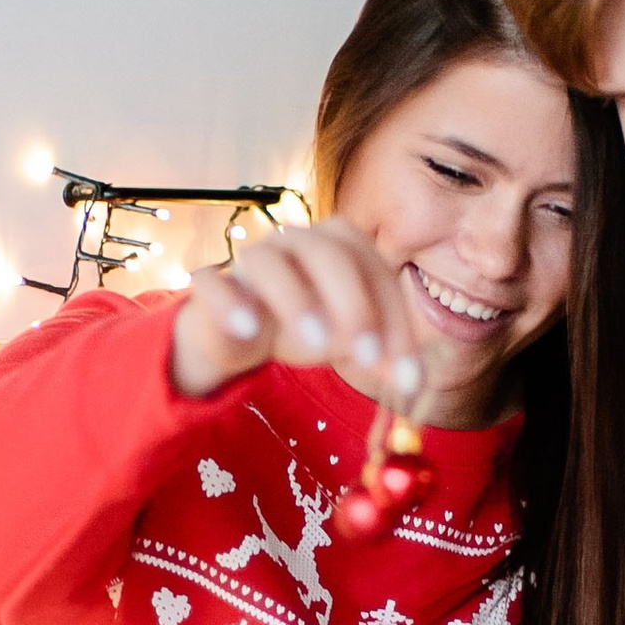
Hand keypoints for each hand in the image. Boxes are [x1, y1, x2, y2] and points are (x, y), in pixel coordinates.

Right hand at [171, 218, 427, 408]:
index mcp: (338, 245)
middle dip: (354, 305)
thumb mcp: (349, 340)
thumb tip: (412, 382)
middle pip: (328, 253)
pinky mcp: (211, 285)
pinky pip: (212, 283)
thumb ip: (381, 354)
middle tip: (367, 357)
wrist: (238, 329)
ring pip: (268, 262)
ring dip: (295, 300)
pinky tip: (249, 332)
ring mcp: (250, 260)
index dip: (396, 322)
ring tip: (316, 346)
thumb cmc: (305, 323)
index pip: (374, 270)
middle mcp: (295, 242)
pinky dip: (230, 303)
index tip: (407, 376)